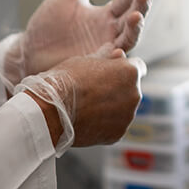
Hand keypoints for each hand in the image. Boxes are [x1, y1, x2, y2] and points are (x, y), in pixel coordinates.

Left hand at [4, 0, 151, 86]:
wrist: (29, 51)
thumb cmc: (48, 25)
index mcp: (106, 15)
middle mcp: (110, 33)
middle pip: (133, 18)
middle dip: (140, 6)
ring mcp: (103, 50)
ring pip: (127, 40)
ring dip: (134, 29)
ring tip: (136, 16)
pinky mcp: (93, 66)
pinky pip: (108, 64)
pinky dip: (115, 58)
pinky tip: (118, 50)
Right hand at [18, 45, 146, 148]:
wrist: (51, 111)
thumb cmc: (66, 80)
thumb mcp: (87, 60)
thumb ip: (107, 58)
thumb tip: (118, 53)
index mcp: (130, 72)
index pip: (137, 67)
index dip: (123, 69)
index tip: (110, 73)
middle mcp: (135, 94)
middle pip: (131, 89)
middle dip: (118, 88)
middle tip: (94, 90)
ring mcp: (127, 116)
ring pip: (124, 108)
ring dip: (113, 106)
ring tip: (88, 106)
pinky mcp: (118, 134)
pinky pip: (115, 125)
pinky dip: (106, 123)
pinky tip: (88, 119)